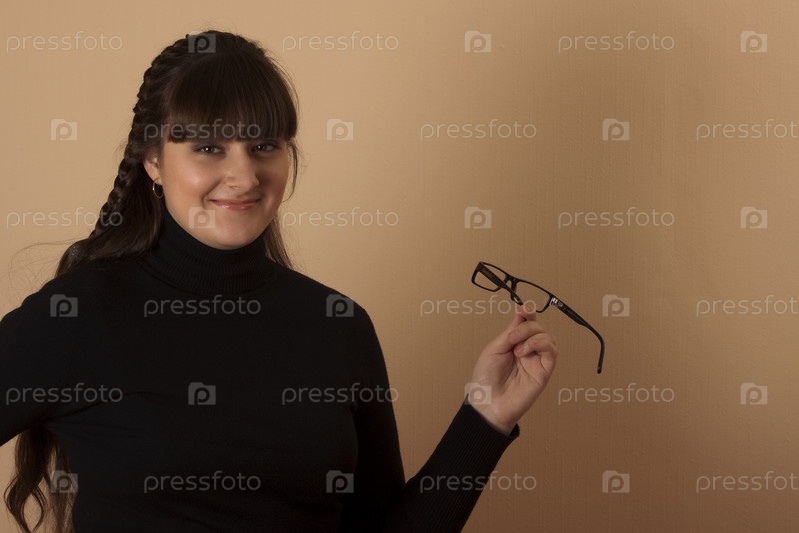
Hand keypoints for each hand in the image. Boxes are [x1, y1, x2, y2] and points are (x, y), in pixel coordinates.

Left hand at [467, 306, 557, 434]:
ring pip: (549, 338)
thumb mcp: (494, 350)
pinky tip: (525, 352)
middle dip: (527, 327)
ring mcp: (537, 362)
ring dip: (534, 336)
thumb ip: (509, 333)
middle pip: (539, 328)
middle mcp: (528, 351)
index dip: (529, 314)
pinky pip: (552, 353)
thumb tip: (522, 314)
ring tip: (517, 349)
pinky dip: (541, 345)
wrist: (487, 402)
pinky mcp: (544, 372)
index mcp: (515, 344)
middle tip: (512, 339)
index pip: (528, 323)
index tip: (524, 310)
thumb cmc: (486, 378)